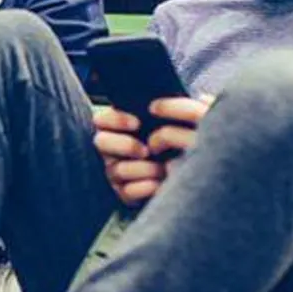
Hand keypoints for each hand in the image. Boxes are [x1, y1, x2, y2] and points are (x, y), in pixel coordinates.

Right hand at [92, 95, 213, 205]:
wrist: (191, 177)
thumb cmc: (179, 145)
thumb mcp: (173, 126)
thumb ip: (170, 111)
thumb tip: (192, 98)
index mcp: (118, 128)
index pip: (102, 119)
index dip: (117, 119)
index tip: (138, 123)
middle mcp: (111, 149)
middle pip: (101, 142)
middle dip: (124, 145)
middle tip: (146, 150)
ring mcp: (115, 171)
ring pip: (116, 169)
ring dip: (141, 169)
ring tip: (161, 169)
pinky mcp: (124, 193)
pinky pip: (126, 191)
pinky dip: (144, 187)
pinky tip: (158, 184)